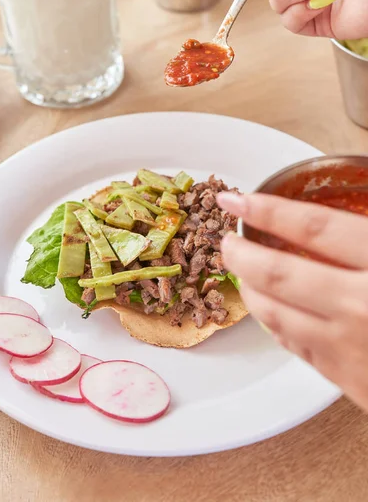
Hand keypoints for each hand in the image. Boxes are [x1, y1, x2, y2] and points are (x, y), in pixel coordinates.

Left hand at [217, 191, 367, 413]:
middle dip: (241, 254)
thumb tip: (342, 210)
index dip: (267, 210)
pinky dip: (274, 322)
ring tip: (242, 272)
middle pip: (278, 274)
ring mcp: (350, 348)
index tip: (236, 200)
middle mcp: (360, 306)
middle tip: (227, 241)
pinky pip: (294, 346)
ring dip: (250, 289)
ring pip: (275, 314)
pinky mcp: (348, 380)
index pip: (312, 228)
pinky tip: (270, 310)